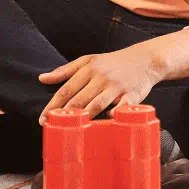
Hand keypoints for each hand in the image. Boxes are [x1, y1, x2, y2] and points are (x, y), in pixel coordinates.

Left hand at [37, 44, 162, 124]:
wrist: (146, 59)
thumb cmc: (114, 62)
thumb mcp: (89, 60)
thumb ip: (65, 70)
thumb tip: (42, 78)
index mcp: (90, 69)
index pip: (66, 90)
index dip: (53, 106)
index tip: (43, 119)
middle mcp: (102, 77)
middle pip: (79, 99)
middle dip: (65, 115)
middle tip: (54, 128)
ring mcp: (117, 86)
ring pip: (97, 104)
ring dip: (85, 117)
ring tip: (74, 129)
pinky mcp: (133, 94)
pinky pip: (122, 106)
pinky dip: (115, 113)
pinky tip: (107, 119)